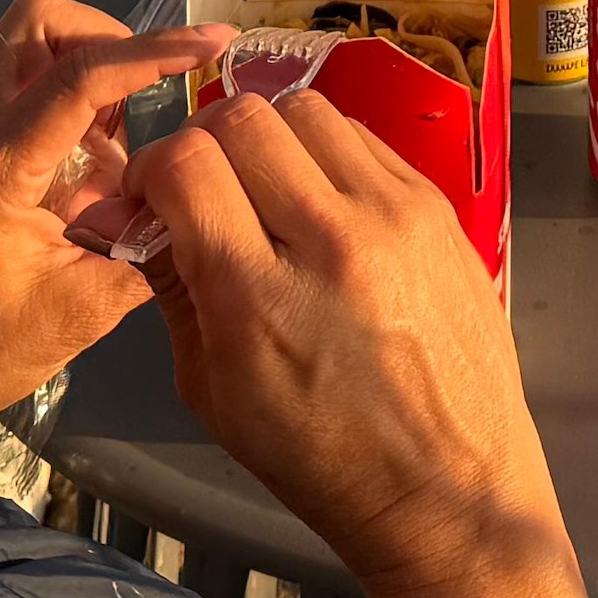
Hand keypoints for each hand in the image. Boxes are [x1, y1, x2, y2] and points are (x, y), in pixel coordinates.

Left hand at [0, 0, 225, 462]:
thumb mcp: (80, 313)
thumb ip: (145, 248)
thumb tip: (195, 201)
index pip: (81, 76)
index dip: (155, 52)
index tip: (214, 43)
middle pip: (39, 20)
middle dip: (106, 39)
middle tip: (141, 102)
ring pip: (25, 42)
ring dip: (83, 66)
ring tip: (112, 144)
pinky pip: (17, 81)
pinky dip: (61, 96)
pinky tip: (83, 165)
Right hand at [125, 89, 589, 597]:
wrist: (447, 489)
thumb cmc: (321, 460)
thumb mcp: (213, 392)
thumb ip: (177, 292)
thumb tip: (150, 219)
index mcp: (259, 295)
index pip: (184, 163)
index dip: (151, 170)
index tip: (155, 198)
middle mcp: (330, 237)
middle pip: (242, 117)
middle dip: (205, 143)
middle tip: (208, 188)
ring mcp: (395, 214)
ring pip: (306, 108)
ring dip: (269, 137)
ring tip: (269, 188)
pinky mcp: (440, 208)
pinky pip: (364, 136)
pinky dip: (327, 153)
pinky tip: (324, 200)